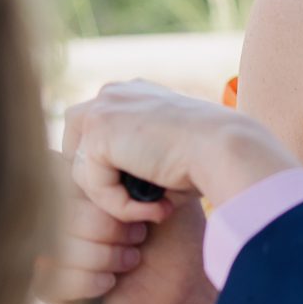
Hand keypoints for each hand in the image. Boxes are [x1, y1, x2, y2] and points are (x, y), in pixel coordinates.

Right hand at [42, 176, 220, 303]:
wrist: (188, 283)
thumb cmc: (175, 232)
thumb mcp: (154, 187)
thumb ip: (119, 159)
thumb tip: (85, 139)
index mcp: (78, 186)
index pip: (53, 175)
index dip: (89, 189)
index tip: (126, 200)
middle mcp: (61, 217)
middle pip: (57, 212)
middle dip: (104, 225)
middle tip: (138, 234)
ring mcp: (54, 253)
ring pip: (55, 245)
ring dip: (102, 254)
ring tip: (133, 257)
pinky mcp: (55, 289)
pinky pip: (53, 280)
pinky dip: (89, 280)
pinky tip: (112, 280)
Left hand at [63, 80, 296, 223]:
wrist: (226, 149)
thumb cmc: (210, 161)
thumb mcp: (170, 156)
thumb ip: (138, 162)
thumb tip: (117, 189)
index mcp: (133, 95)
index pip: (97, 135)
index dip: (108, 170)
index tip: (143, 195)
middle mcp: (113, 93)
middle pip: (76, 146)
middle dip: (97, 181)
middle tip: (137, 206)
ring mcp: (102, 107)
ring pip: (83, 172)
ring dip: (116, 201)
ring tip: (154, 209)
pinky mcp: (98, 129)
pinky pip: (94, 186)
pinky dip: (122, 207)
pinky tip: (155, 207)